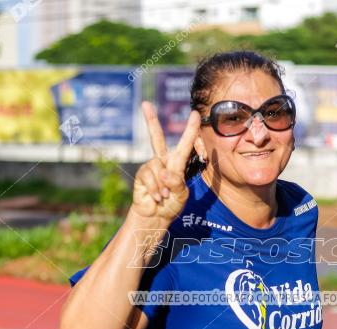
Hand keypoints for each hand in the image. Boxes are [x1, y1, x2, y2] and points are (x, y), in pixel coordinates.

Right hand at [131, 101, 200, 222]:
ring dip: (164, 187)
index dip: (190, 129)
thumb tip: (162, 172)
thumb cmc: (172, 203)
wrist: (156, 216)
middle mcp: (162, 161)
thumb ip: (176, 183)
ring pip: (158, 170)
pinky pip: (150, 179)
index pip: (184, 144)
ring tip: (165, 196)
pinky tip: (157, 198)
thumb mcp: (181, 194)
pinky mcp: (141, 175)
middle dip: (150, 120)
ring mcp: (151, 167)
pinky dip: (156, 190)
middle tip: (144, 104)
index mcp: (177, 163)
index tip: (194, 114)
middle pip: (156, 138)